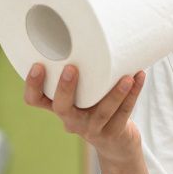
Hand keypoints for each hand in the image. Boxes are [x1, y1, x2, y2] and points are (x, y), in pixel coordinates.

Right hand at [23, 63, 145, 163]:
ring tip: (126, 76)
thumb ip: (82, 72)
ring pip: (102, 112)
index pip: (35, 100)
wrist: (116, 144)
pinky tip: (140, 76)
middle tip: (72, 69)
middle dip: (65, 88)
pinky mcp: (113, 133)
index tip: (38, 65)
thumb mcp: (83, 94)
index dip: (32, 85)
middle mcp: (71, 120)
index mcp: (59, 106)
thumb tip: (89, 29)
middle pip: (62, 107)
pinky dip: (134, 93)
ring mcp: (92, 128)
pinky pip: (124, 112)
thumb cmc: (96, 107)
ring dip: (114, 93)